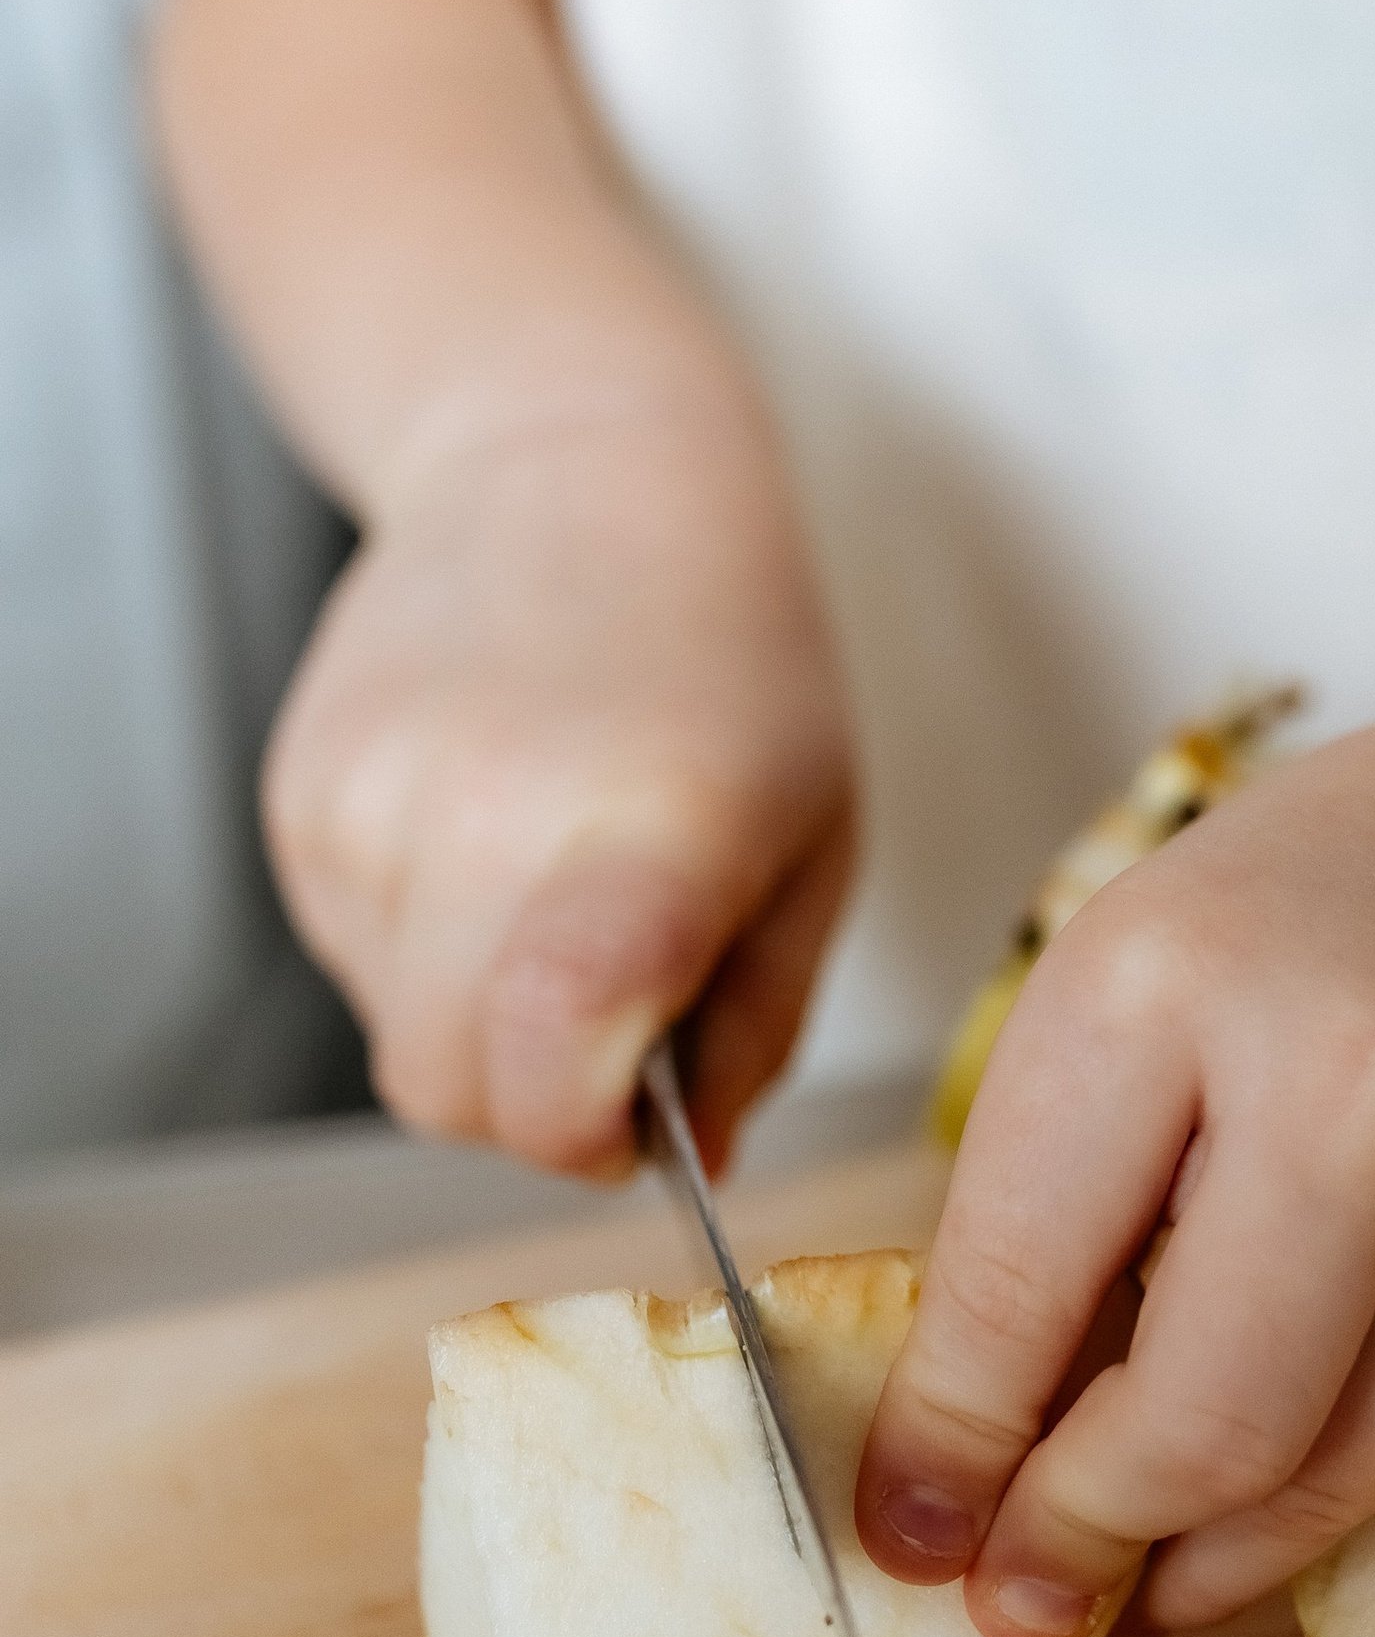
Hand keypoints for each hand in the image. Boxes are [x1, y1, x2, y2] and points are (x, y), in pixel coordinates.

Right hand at [263, 391, 853, 1174]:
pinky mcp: (300, 799)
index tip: (637, 1110)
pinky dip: (423, 951)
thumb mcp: (813, 850)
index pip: (547, 1076)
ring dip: (479, 1021)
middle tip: (610, 1023)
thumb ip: (755, 1030)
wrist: (574, 470)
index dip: (587, 1138)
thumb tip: (693, 1166)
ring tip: (554, 893)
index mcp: (643, 839)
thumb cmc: (729, 663)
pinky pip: (355, 960)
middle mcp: (481, 821)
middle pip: (452, 1096)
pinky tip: (488, 844)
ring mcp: (371, 807)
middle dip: (532, 1105)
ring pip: (397, 1040)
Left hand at [855, 695, 1374, 1636]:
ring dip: (1202, 1563)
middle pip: (1204, 1423)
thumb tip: (958, 1476)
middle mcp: (1353, 1088)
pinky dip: (1323, 1498)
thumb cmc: (1301, 925)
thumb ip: (1035, 1221)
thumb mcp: (1117, 1001)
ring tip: (1126, 1584)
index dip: (951, 1444)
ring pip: (1328, 1475)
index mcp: (1170, 989)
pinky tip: (1259, 1494)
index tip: (909, 1533)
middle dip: (1084, 1538)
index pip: (1022, 1283)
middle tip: (1020, 1601)